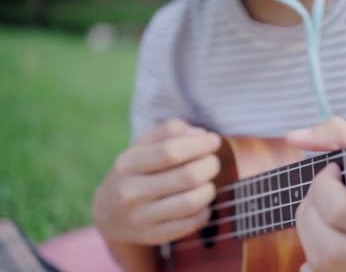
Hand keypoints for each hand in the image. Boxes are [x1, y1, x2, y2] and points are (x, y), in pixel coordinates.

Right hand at [92, 119, 221, 245]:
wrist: (109, 213)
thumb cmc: (136, 170)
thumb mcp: (143, 144)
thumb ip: (170, 131)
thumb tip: (200, 134)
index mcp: (128, 163)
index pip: (170, 152)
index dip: (199, 145)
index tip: (214, 141)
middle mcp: (130, 192)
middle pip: (187, 176)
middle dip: (210, 166)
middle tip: (212, 162)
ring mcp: (140, 217)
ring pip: (191, 202)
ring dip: (209, 189)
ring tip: (208, 183)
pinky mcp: (152, 236)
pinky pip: (190, 224)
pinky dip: (205, 211)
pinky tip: (202, 203)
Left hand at [287, 117, 345, 271]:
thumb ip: (340, 135)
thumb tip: (293, 137)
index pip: (342, 213)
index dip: (322, 186)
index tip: (331, 171)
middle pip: (327, 246)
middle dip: (308, 212)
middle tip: (319, 193)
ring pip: (323, 266)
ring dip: (308, 233)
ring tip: (321, 211)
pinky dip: (314, 261)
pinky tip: (325, 239)